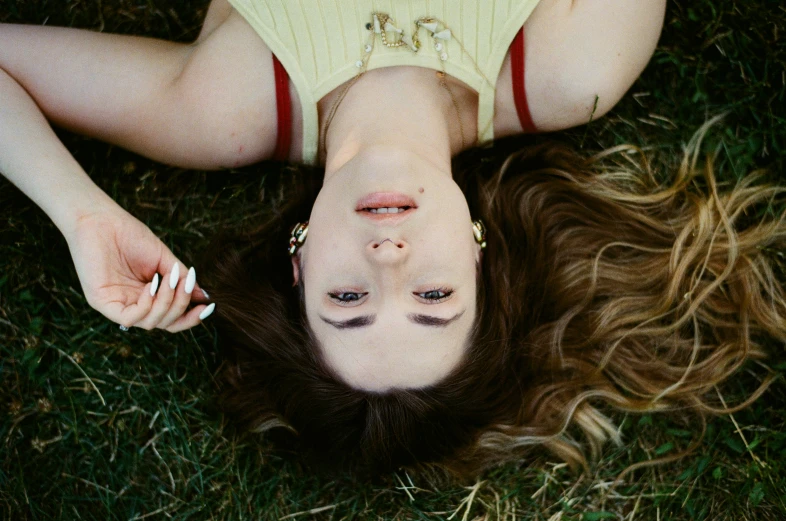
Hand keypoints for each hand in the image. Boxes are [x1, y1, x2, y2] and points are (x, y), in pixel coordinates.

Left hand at [63, 202, 212, 331]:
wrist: (101, 219)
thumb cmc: (130, 235)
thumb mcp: (163, 259)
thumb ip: (181, 279)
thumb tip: (203, 296)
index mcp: (148, 297)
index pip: (171, 319)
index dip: (191, 317)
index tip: (209, 307)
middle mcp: (133, 305)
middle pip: (165, 323)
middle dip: (182, 307)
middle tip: (186, 284)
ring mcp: (118, 305)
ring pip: (150, 323)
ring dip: (167, 303)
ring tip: (169, 279)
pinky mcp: (103, 303)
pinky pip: (130, 318)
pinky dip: (147, 305)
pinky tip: (152, 285)